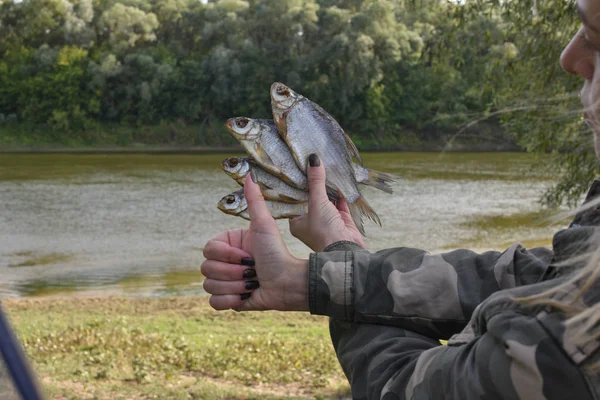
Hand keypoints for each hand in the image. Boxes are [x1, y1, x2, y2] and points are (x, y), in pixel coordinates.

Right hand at [201, 174, 308, 311]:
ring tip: (252, 284)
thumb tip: (250, 174)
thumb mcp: (264, 225)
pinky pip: (213, 303)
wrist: (288, 283)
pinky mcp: (229, 299)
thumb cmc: (278, 253)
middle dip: (232, 273)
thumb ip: (255, 201)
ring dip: (234, 287)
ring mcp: (226, 281)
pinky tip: (245, 297)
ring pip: (209, 286)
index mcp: (229, 244)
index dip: (227, 256)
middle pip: (206, 269)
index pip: (208, 250)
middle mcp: (225, 262)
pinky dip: (229, 301)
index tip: (247, 256)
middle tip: (252, 271)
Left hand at [289, 154, 364, 251]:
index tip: (296, 170)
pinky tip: (339, 181)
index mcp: (297, 222)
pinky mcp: (341, 221)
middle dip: (313, 185)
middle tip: (311, 166)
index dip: (295, 186)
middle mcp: (310, 222)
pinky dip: (340, 194)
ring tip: (326, 169)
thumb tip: (313, 159)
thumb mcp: (317, 202)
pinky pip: (339, 204)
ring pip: (326, 200)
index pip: (293, 201)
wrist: (345, 250)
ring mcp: (327, 222)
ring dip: (328, 188)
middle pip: (311, 199)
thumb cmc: (323, 231)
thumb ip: (316, 181)